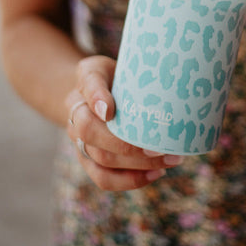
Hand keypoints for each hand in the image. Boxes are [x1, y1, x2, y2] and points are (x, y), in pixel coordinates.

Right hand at [65, 55, 182, 190]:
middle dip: (127, 144)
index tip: (111, 111)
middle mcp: (76, 114)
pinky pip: (103, 178)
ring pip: (101, 159)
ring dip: (137, 165)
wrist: (93, 93)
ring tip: (170, 160)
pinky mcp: (88, 160)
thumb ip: (128, 72)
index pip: (89, 85)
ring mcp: (80, 140)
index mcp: (84, 82)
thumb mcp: (120, 65)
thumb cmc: (115, 77)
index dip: (98, 98)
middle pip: (91, 132)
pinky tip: (156, 174)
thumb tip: (133, 101)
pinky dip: (130, 180)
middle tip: (160, 147)